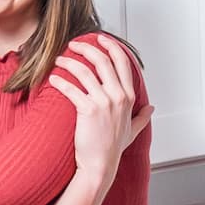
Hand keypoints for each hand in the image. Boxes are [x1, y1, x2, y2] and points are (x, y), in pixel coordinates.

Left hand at [50, 38, 145, 178]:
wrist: (100, 166)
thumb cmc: (113, 150)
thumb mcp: (133, 131)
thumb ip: (142, 117)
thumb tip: (151, 108)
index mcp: (129, 97)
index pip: (123, 62)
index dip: (111, 46)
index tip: (100, 38)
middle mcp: (118, 96)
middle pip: (103, 60)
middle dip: (87, 47)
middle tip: (74, 44)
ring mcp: (104, 102)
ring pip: (85, 71)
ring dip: (70, 62)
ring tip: (59, 60)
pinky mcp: (88, 110)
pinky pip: (72, 89)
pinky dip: (60, 81)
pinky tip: (53, 79)